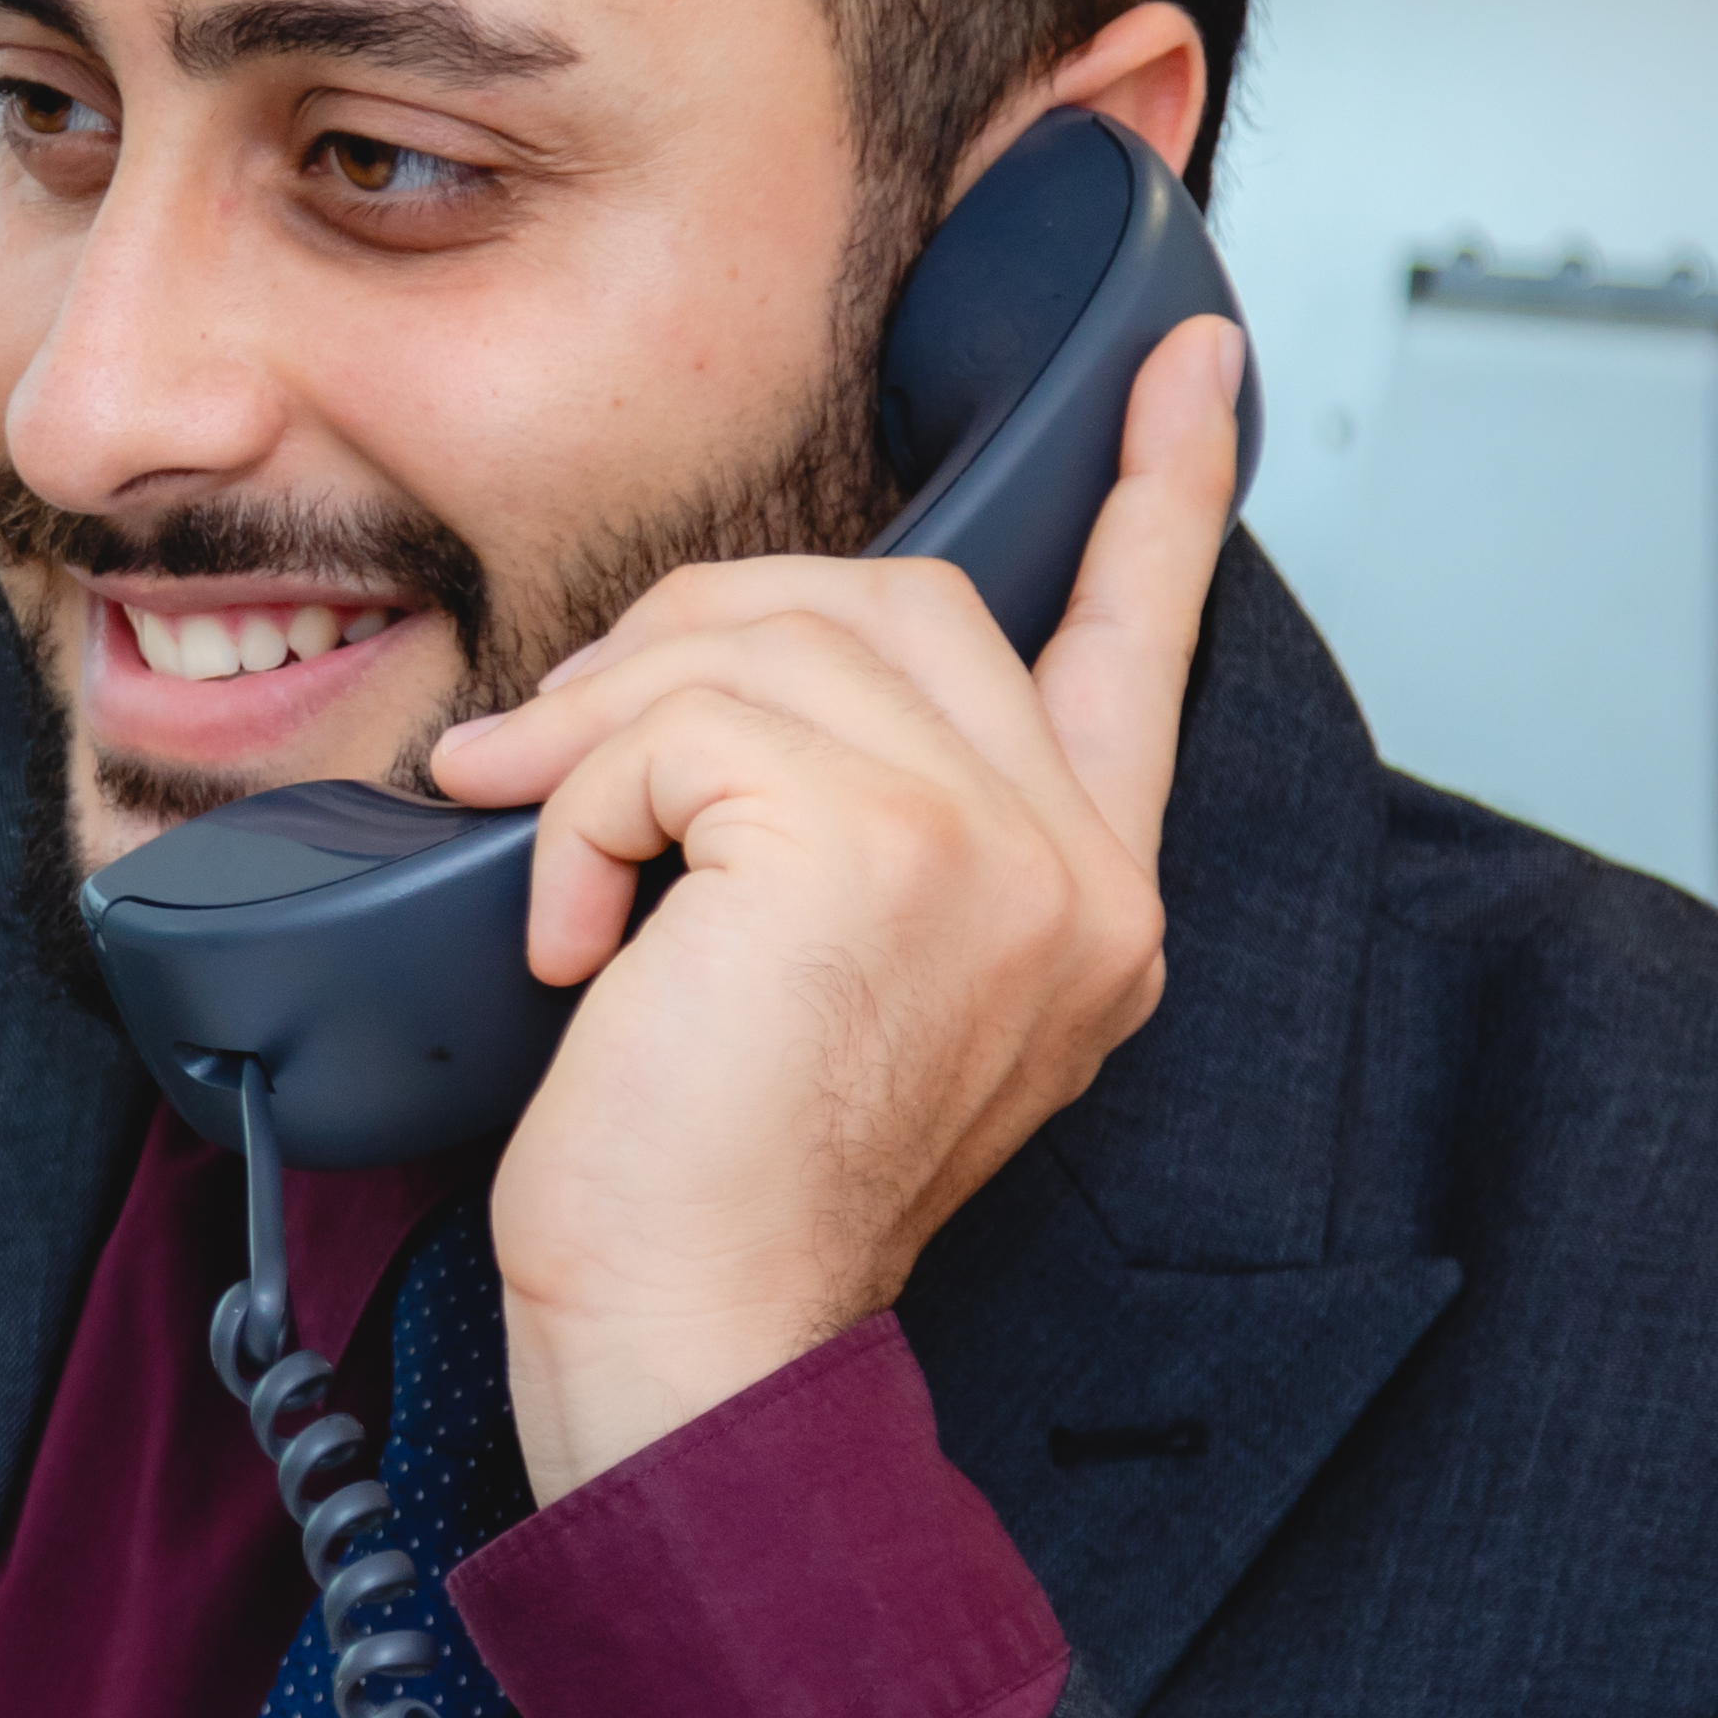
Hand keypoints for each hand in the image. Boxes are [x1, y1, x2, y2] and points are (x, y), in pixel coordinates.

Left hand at [421, 312, 1248, 1490]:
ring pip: (768, 639)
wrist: (695, 1354)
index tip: (1187, 364)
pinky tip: (564, 932)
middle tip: (565, 748)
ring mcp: (992, 851)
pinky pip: (676, 724)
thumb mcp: (813, 979)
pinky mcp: (871, 848)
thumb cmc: (713, 1197)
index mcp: (1084, 901)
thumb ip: (839, 820)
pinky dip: (573, 807)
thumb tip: (712, 677)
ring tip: (529, 832)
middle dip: (703, 634)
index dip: (1161, 489)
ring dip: (603, 722)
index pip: (1138, 646)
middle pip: (892, 600)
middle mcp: (1072, 869)